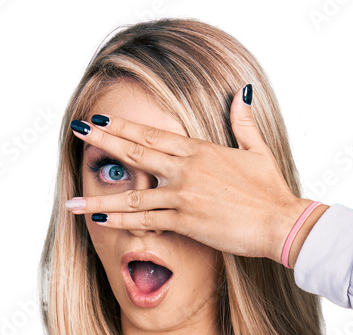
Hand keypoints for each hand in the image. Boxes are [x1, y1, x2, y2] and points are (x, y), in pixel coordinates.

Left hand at [65, 89, 319, 264]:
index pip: (153, 135)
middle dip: (104, 143)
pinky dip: (122, 219)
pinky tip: (101, 219)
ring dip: (100, 198)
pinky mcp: (187, 220)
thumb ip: (242, 123)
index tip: (101, 123)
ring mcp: (184, 194)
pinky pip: (147, 220)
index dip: (125, 128)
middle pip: (137, 152)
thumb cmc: (270, 191)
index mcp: (200, 150)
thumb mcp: (257, 150)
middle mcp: (186, 168)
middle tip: (78, 133)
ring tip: (73, 201)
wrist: (279, 220)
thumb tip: (240, 95)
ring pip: (134, 193)